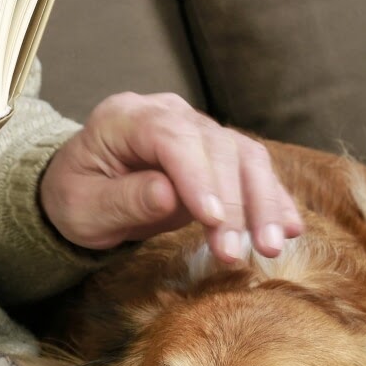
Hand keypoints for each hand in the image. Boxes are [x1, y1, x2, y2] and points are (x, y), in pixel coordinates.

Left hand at [40, 92, 302, 261]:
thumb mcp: (83, 208)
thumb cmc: (76, 198)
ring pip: (243, 155)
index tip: (212, 219)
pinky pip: (252, 170)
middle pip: (215, 146)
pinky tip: (288, 230)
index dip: (197, 177)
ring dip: (263, 203)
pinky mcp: (216, 152)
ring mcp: (196, 129)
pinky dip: (272, 199)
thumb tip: (168, 195)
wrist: (82, 190)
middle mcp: (166, 113)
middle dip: (233, 202)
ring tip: (270, 247)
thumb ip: (124, 200)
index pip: (170, 139)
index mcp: (124, 117)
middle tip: (239, 252)